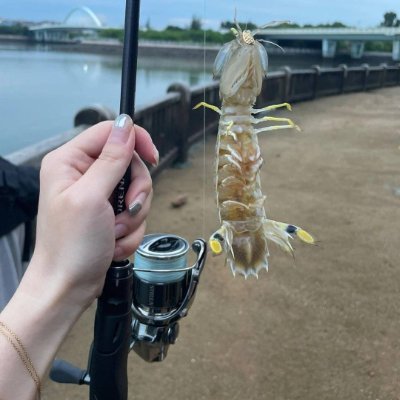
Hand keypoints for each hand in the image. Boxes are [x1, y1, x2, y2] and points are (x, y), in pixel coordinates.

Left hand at [30, 114, 156, 306]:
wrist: (68, 287)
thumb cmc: (71, 245)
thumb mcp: (92, 197)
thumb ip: (112, 159)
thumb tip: (127, 124)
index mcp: (70, 161)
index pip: (111, 132)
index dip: (136, 141)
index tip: (152, 159)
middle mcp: (84, 174)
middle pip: (130, 164)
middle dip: (135, 193)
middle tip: (126, 212)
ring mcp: (98, 196)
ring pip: (137, 192)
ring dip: (133, 217)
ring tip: (114, 234)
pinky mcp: (109, 215)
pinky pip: (135, 214)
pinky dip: (130, 231)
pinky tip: (113, 244)